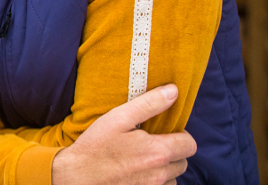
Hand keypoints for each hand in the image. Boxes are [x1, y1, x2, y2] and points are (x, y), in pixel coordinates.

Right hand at [51, 84, 196, 184]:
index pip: (190, 144)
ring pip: (174, 178)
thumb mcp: (118, 118)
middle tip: (151, 143)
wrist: (77, 176)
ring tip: (144, 159)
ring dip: (165, 169)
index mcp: (158, 152)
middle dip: (173, 151)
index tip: (165, 132)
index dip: (181, 135)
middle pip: (184, 162)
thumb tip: (173, 91)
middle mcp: (160, 174)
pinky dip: (155, 181)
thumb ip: (149, 104)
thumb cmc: (95, 146)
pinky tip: (138, 173)